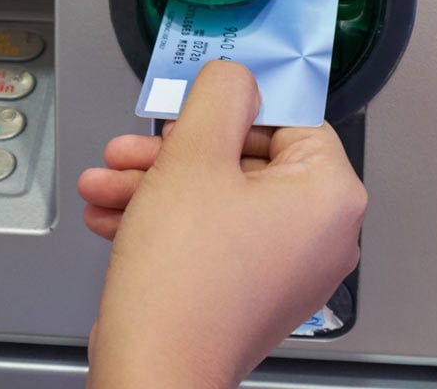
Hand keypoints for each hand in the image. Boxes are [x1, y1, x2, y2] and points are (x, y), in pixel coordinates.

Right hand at [79, 60, 366, 387]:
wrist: (156, 369)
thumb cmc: (184, 282)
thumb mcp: (193, 157)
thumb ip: (218, 98)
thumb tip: (236, 77)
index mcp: (331, 195)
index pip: (288, 119)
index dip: (228, 109)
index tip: (190, 106)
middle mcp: (322, 235)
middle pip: (245, 162)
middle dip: (174, 152)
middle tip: (133, 148)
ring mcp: (288, 270)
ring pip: (219, 201)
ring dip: (157, 186)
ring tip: (105, 184)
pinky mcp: (252, 294)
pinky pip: (214, 238)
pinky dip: (167, 223)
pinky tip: (113, 217)